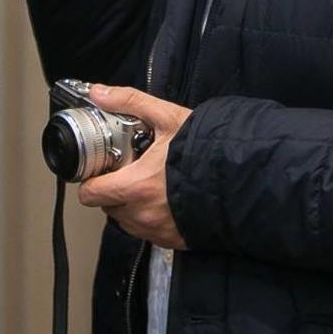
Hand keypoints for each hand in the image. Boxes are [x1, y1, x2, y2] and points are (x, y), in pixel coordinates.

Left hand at [79, 85, 191, 247]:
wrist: (241, 179)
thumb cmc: (205, 151)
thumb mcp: (167, 118)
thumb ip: (129, 102)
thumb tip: (99, 93)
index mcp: (135, 186)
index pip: (90, 194)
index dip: (91, 180)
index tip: (102, 169)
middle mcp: (142, 214)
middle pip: (108, 206)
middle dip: (113, 189)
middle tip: (130, 170)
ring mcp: (156, 230)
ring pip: (127, 220)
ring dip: (130, 204)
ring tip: (150, 183)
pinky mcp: (171, 240)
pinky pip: (148, 231)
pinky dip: (150, 216)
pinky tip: (165, 198)